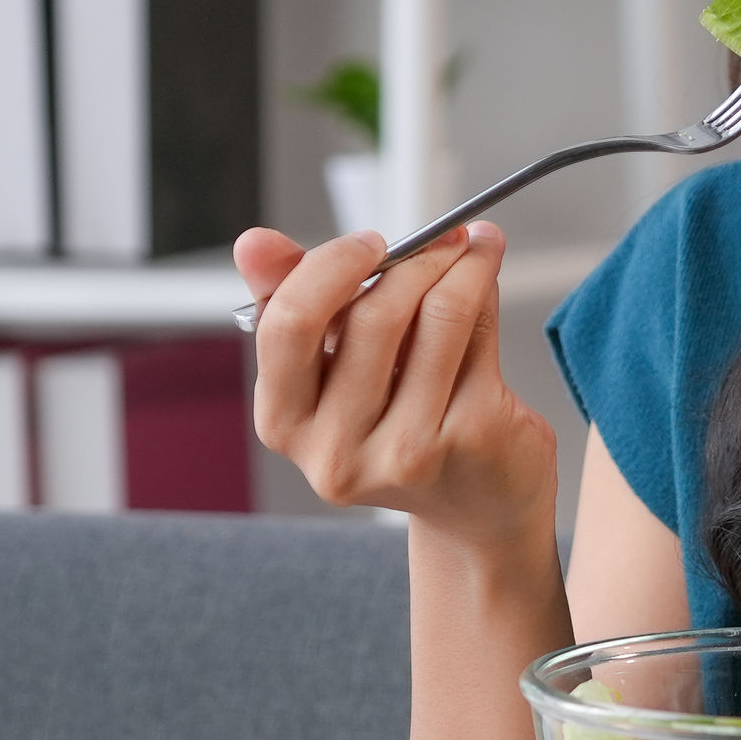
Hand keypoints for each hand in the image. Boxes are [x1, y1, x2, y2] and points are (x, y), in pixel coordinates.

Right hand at [237, 222, 556, 541]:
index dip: (331, 267)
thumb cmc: (398, 420)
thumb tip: (252, 244)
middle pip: (371, 316)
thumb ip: (292, 299)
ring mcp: (405, 451)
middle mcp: (336, 449)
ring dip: (460, 265)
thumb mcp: (334, 366)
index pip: (287, 325)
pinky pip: (476, 335)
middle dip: (413, 258)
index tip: (371, 242)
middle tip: (442, 236)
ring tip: (472, 248)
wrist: (477, 503)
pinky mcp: (469, 440)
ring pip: (435, 317)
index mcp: (285, 422)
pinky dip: (486, 290)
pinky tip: (487, 278)